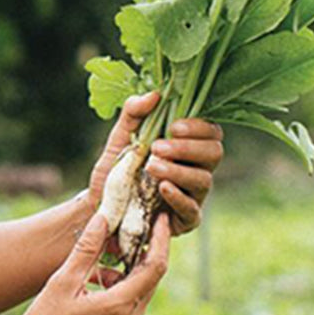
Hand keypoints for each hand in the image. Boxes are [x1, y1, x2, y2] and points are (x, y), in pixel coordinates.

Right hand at [7, 210, 171, 314]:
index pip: (155, 267)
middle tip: (130, 234)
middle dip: (140, 256)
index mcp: (119, 307)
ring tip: (95, 270)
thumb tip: (104, 217)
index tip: (161, 219)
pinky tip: (92, 292)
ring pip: (136, 299)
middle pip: (148, 282)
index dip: (160, 240)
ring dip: (123, 279)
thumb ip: (87, 248)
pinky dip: (117, 298)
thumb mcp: (62, 280)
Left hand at [87, 93, 223, 236]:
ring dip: (178, 170)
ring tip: (151, 167)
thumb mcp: (120, 138)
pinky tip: (162, 188)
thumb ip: (134, 113)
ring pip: (204, 180)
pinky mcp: (185, 220)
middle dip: (188, 148)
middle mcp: (196, 169)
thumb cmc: (116, 170)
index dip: (199, 127)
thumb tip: (154, 94)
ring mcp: (193, 196)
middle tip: (158, 147)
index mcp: (188, 146)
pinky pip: (193, 210)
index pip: (211, 132)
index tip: (174, 126)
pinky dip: (179, 197)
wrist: (99, 207)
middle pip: (215, 153)